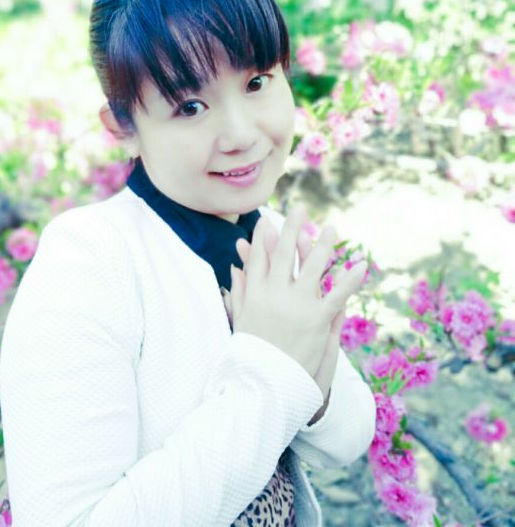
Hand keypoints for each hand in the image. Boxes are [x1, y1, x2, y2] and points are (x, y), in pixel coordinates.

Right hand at [229, 214, 358, 394]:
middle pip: (284, 253)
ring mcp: (296, 304)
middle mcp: (274, 293)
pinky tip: (360, 265)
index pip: (258, 258)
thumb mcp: (239, 322)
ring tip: (332, 228)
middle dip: (292, 228)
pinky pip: (336, 294)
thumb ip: (237, 293)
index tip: (267, 221)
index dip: (263, 238)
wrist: (263, 386)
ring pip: (312, 266)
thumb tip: (233, 269)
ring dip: (323, 245)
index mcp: (253, 294)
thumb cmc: (250, 357)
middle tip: (300, 208)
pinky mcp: (316, 319)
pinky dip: (349, 279)